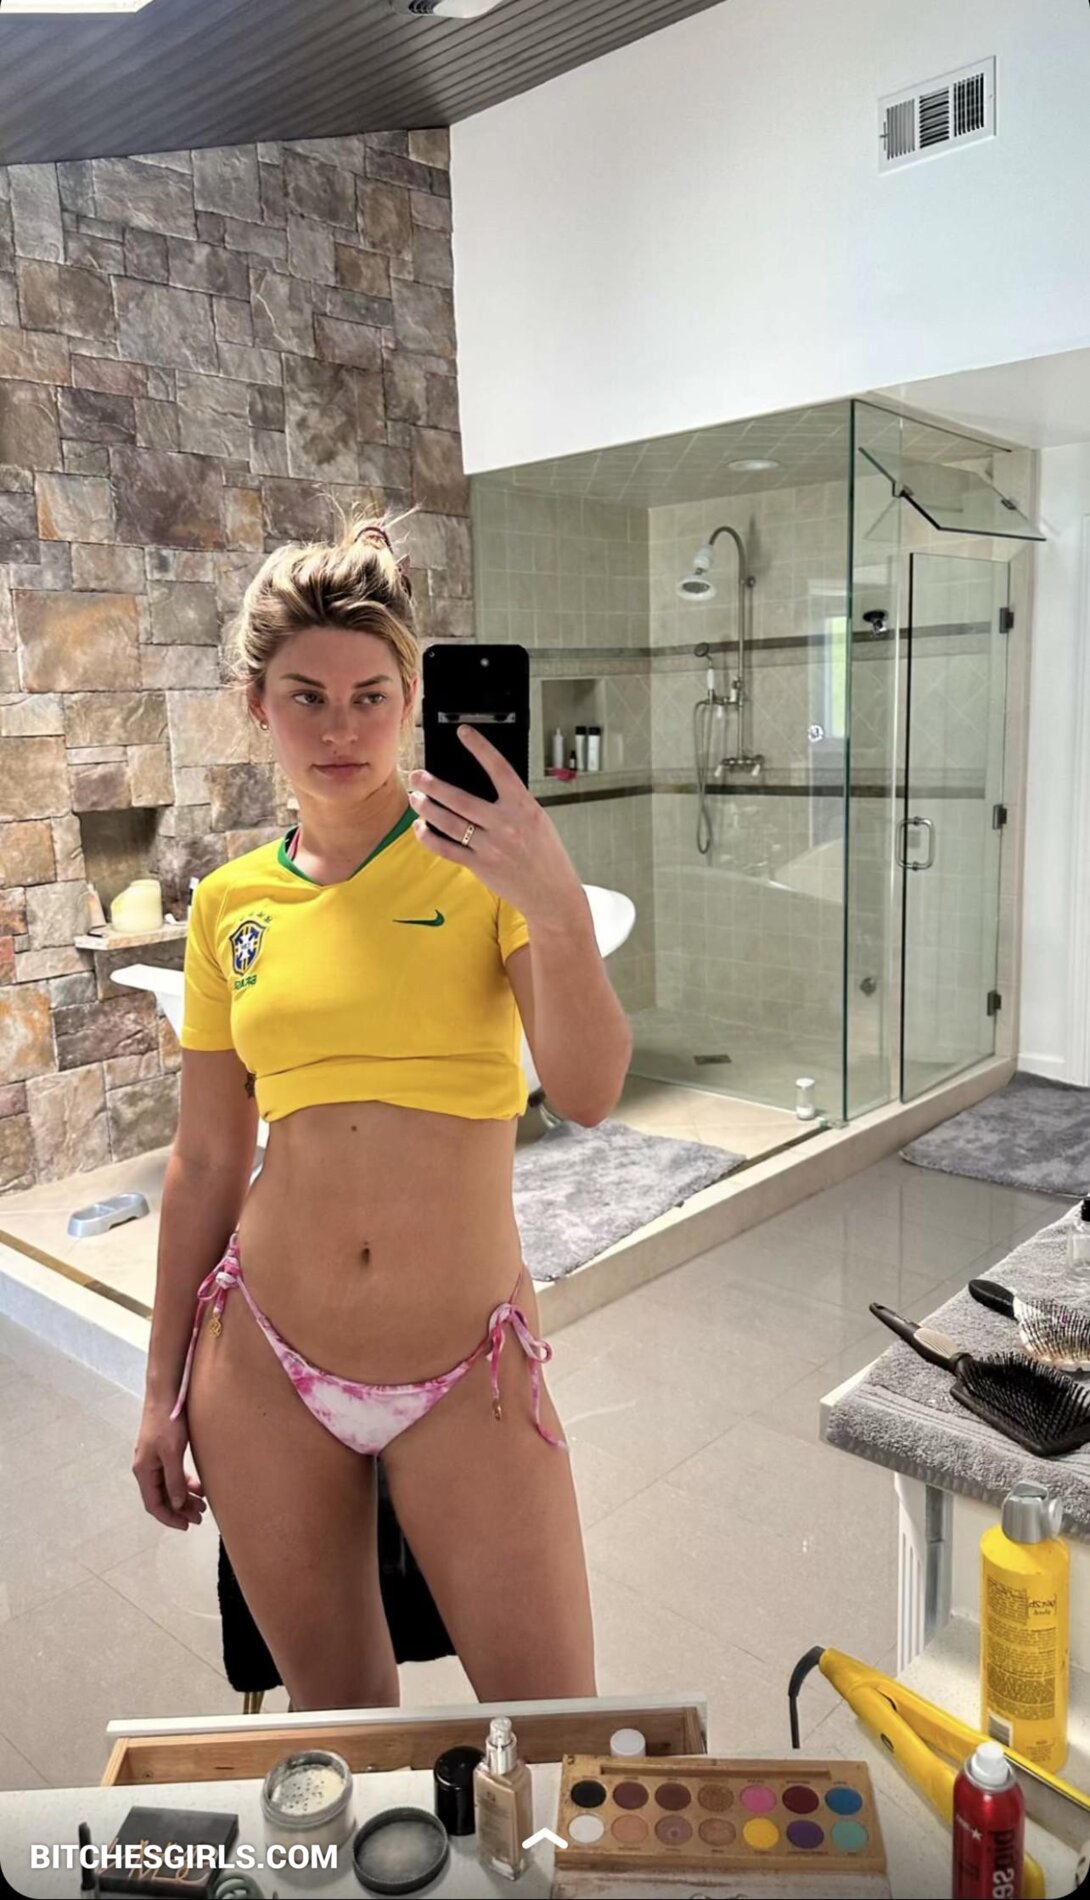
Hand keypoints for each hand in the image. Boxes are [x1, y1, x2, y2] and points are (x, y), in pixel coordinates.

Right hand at [133, 1403, 206, 1531]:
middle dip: (180, 1510)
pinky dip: (185, 1483)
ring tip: (203, 1505)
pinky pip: (173, 1474)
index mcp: (144, 1471)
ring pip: (169, 1487)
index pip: (154, 1504)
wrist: (166, 1395)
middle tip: (201, 1517)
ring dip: (185, 1497)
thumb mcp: (172, 1453)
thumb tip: (178, 1505)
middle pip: (162, 1497)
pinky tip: (199, 1486)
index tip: (187, 1526)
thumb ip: (174, 1480)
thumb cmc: (168, 1424)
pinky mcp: (163, 1451)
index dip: (169, 1518)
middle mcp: (146, 1468)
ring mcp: (154, 1460)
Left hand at [408, 726, 582, 924]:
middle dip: (433, 785)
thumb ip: (512, 803)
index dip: (480, 748)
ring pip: (448, 822)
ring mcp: (491, 846)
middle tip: (417, 775)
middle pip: (460, 799)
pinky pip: (446, 848)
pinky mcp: (480, 866)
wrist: (552, 893)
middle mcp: (506, 824)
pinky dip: (428, 837)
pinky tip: (420, 828)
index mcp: (524, 807)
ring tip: (416, 797)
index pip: (499, 769)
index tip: (463, 732)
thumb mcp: (536, 820)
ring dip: (426, 808)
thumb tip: (478, 786)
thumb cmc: (545, 854)